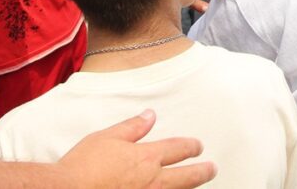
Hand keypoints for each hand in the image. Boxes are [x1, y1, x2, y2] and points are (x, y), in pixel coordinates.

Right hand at [53, 110, 215, 188]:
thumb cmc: (84, 165)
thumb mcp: (108, 137)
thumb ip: (132, 127)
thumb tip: (150, 115)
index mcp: (146, 157)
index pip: (177, 149)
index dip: (190, 146)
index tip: (198, 146)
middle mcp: (152, 180)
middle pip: (186, 176)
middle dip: (202, 171)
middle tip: (212, 168)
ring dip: (190, 187)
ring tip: (198, 184)